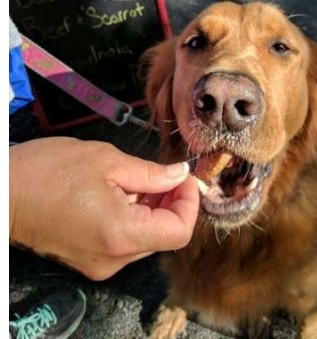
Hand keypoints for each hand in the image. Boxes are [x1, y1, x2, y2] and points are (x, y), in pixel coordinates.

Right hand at [9, 137, 198, 279]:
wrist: (3, 193)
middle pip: (163, 236)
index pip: (179, 231)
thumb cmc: (50, 170)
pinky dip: (133, 218)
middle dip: (172, 202)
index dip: (190, 203)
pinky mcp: (88, 260)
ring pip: (145, 238)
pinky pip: (124, 241)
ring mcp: (100, 263)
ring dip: (153, 209)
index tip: (185, 177)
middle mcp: (114, 258)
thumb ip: (150, 173)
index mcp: (121, 234)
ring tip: (141, 179)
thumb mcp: (106, 161)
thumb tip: (180, 175)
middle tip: (166, 173)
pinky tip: (123, 192)